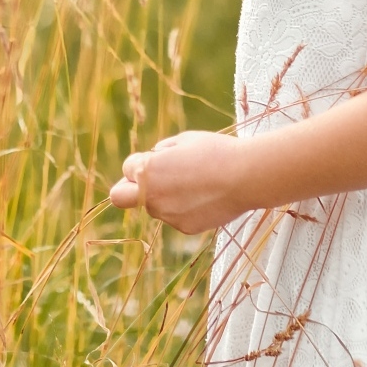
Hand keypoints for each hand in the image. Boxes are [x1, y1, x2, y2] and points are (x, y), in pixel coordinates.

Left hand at [107, 131, 250, 234]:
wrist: (246, 177)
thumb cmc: (216, 152)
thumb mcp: (184, 139)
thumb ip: (161, 151)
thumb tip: (153, 158)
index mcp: (148, 170)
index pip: (128, 168)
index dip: (141, 162)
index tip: (157, 160)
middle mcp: (152, 196)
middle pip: (120, 197)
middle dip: (127, 189)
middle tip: (146, 183)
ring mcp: (168, 215)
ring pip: (154, 206)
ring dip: (163, 197)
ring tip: (194, 184)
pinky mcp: (185, 227)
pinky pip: (175, 217)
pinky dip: (183, 208)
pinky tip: (205, 196)